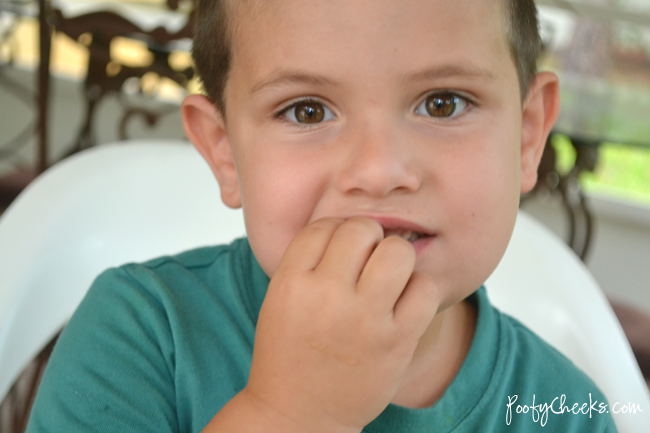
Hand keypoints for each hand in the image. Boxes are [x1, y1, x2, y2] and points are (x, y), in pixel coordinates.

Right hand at [244, 217, 439, 431]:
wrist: (298, 415)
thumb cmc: (289, 353)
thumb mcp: (280, 300)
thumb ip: (307, 261)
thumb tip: (350, 224)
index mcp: (291, 283)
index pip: (323, 226)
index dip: (335, 231)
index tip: (339, 249)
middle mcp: (326, 296)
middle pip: (361, 230)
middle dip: (367, 239)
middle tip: (366, 259)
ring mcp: (364, 320)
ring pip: (397, 252)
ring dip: (395, 257)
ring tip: (388, 276)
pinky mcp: (396, 342)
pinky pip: (425, 288)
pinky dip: (419, 289)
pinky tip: (404, 301)